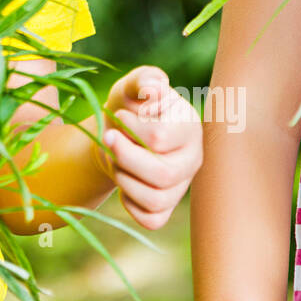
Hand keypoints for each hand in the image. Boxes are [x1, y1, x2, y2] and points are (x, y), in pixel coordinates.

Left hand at [96, 66, 201, 228]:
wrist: (116, 134)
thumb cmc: (129, 108)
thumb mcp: (131, 87)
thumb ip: (143, 80)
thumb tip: (153, 87)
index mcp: (189, 126)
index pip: (159, 138)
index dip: (131, 128)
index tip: (120, 115)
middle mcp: (193, 159)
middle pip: (161, 173)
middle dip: (125, 157)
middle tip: (108, 138)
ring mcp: (182, 186)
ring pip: (156, 199)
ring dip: (124, 178)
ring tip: (115, 159)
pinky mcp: (167, 207)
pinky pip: (152, 219)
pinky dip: (130, 203)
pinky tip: (125, 180)